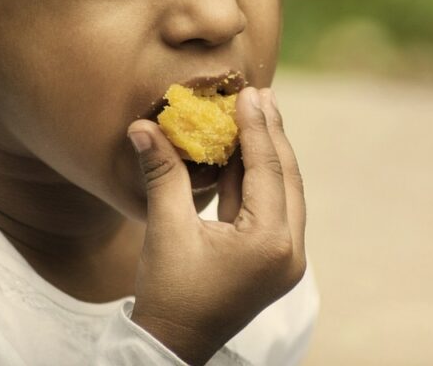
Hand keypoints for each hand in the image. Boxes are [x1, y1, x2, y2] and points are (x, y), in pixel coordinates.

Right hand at [126, 87, 306, 365]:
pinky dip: (258, 180)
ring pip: (283, 191)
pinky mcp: (274, 261)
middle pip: (286, 177)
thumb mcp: (164, 229)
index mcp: (270, 243)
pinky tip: (243, 151)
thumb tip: (142, 125)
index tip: (250, 92)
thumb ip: (162, 173)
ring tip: (257, 113)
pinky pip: (272, 209)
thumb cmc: (168, 294)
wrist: (172, 347)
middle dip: (271, 134)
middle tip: (260, 94)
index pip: (267, 170)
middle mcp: (289, 250)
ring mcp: (286, 258)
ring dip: (268, 154)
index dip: (257, 127)